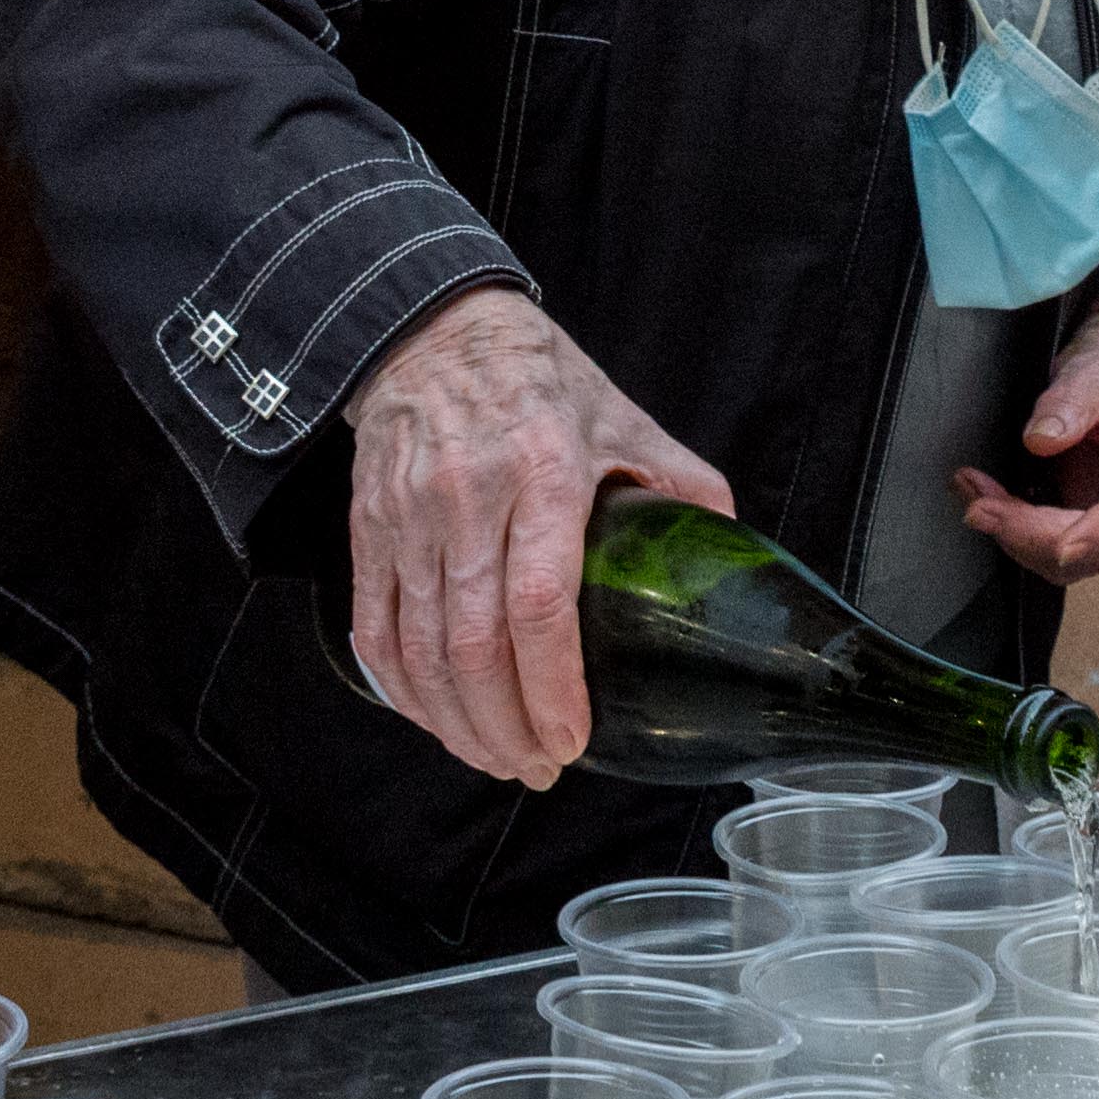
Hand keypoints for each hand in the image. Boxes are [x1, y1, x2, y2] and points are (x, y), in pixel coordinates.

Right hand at [347, 287, 735, 788]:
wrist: (433, 330)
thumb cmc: (536, 378)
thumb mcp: (624, 418)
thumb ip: (679, 484)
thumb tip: (730, 543)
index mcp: (544, 472)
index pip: (541, 603)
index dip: (553, 686)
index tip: (572, 739)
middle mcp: (470, 500)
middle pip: (474, 643)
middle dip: (505, 726)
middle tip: (537, 769)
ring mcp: (410, 518)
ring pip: (421, 649)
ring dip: (456, 722)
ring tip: (495, 758)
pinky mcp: (369, 530)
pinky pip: (376, 630)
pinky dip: (403, 690)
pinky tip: (435, 719)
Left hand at [962, 293, 1098, 581]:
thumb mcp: (1097, 370)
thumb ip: (1070, 403)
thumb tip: (1039, 441)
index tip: (1058, 544)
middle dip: (1034, 534)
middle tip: (978, 502)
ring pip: (1072, 561)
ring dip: (1017, 535)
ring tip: (974, 492)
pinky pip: (1055, 549)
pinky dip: (1017, 530)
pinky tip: (988, 500)